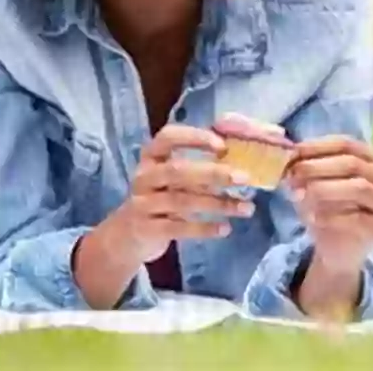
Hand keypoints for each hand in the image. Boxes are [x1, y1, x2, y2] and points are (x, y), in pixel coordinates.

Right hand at [113, 125, 255, 263]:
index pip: (168, 138)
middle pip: (177, 171)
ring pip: (182, 201)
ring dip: (218, 204)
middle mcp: (144, 177)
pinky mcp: (146, 229)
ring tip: (246, 208)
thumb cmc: (159, 197)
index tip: (223, 146)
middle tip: (244, 178)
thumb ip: (197, 165)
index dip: (195, 138)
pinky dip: (204, 229)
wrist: (126, 235)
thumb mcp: (172, 178)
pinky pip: (178, 228)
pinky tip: (226, 228)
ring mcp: (142, 204)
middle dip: (213, 173)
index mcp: (151, 157)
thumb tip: (238, 157)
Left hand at [287, 137, 372, 272]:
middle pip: (352, 163)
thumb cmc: (326, 211)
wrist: (338, 251)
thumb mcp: (312, 185)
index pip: (346, 144)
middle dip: (318, 167)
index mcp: (369, 159)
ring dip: (325, 189)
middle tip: (293, 175)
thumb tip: (289, 158)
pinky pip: (357, 218)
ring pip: (359, 187)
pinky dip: (331, 216)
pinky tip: (312, 219)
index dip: (319, 146)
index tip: (294, 152)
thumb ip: (305, 170)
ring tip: (300, 197)